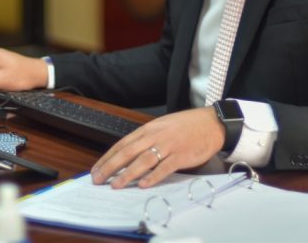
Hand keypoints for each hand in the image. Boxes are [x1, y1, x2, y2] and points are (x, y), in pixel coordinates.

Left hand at [91, 107, 224, 188]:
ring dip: (128, 173)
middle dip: (110, 166)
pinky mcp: (181, 156)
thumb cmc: (186, 126)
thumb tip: (128, 154)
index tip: (96, 169)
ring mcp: (168, 145)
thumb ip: (146, 139)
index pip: (122, 143)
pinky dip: (153, 176)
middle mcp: (155, 136)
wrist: (211, 123)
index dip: (107, 157)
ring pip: (143, 160)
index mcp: (149, 129)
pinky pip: (165, 167)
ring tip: (116, 185)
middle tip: (97, 179)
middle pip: (128, 152)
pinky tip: (144, 185)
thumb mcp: (162, 127)